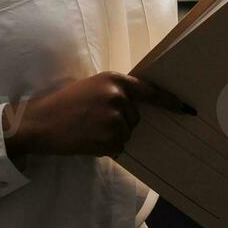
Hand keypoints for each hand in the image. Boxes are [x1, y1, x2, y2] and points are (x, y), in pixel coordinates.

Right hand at [2, 71, 193, 158]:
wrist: (39, 122)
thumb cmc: (63, 104)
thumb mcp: (92, 87)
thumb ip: (115, 93)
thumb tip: (137, 109)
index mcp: (115, 80)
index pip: (151, 92)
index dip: (171, 102)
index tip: (187, 110)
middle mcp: (119, 96)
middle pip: (136, 117)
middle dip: (119, 122)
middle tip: (92, 119)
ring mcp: (115, 118)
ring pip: (126, 134)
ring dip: (111, 136)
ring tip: (87, 129)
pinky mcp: (109, 138)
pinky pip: (118, 147)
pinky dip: (105, 148)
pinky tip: (86, 140)